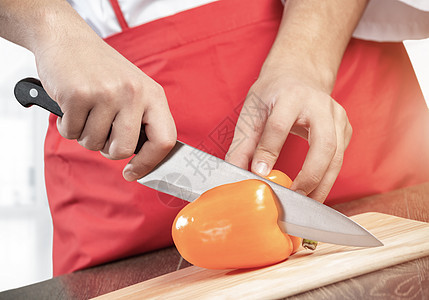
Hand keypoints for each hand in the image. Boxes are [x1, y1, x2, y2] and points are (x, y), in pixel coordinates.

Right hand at [34, 24, 175, 181]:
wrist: (67, 38)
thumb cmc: (101, 70)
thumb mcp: (133, 89)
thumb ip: (141, 121)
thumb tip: (145, 161)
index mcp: (153, 94)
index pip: (165, 141)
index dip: (150, 164)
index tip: (133, 173)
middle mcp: (133, 93)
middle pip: (123, 150)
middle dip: (107, 150)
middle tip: (100, 132)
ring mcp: (106, 93)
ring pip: (94, 143)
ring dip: (84, 134)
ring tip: (85, 109)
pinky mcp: (78, 94)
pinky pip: (71, 132)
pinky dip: (67, 125)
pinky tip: (71, 104)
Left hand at [226, 67, 351, 201]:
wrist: (298, 75)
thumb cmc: (273, 94)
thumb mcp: (252, 112)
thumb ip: (243, 144)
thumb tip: (234, 173)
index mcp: (291, 96)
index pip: (280, 126)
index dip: (268, 152)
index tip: (259, 174)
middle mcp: (320, 104)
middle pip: (323, 145)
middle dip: (309, 177)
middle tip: (292, 197)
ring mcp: (337, 116)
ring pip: (337, 157)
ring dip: (323, 185)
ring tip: (305, 203)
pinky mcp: (345, 129)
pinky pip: (340, 159)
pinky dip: (328, 178)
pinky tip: (314, 191)